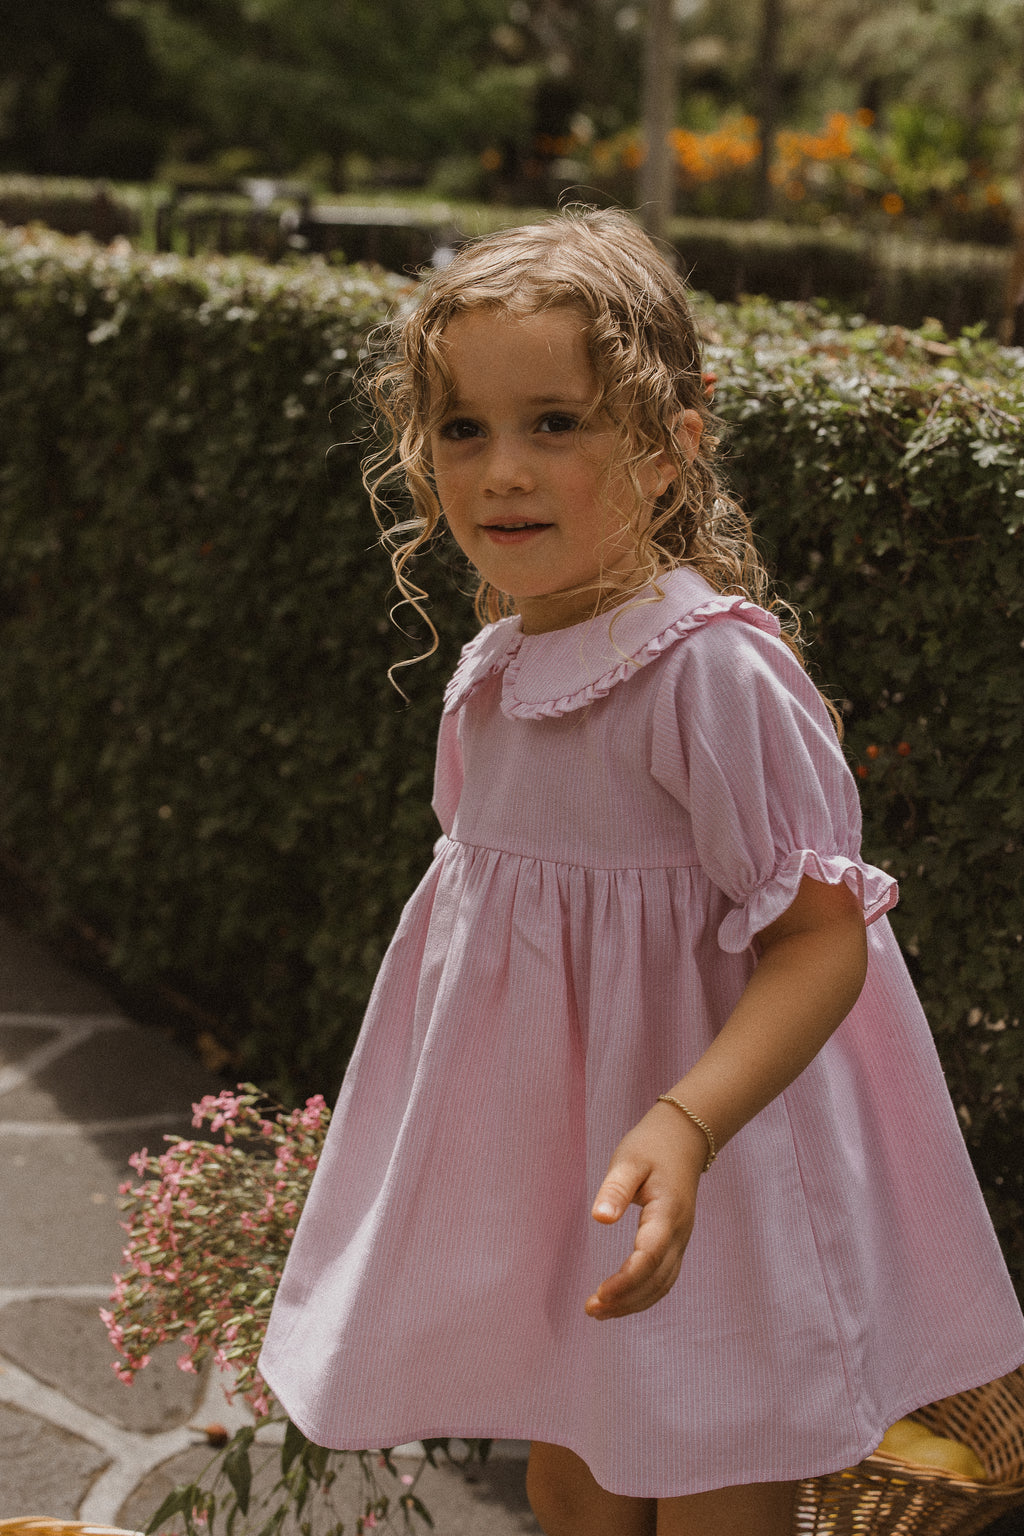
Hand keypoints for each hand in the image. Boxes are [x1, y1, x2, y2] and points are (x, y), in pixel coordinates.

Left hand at [584, 1101, 706, 1319]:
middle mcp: (679, 1232)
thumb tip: (600, 1218)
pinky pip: (664, 1277)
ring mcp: (681, 1239)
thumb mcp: (629, 1159)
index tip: (600, 1294)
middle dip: (626, 1300)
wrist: (683, 1139)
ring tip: (600, 1312)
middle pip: (657, 1279)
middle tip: (591, 1310)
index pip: (649, 1256)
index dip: (626, 1280)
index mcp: (668, 1212)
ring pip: (663, 1284)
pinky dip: (644, 1295)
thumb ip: (615, 1188)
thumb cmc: (652, 1147)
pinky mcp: (676, 1242)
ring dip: (634, 1303)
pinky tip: (621, 1301)